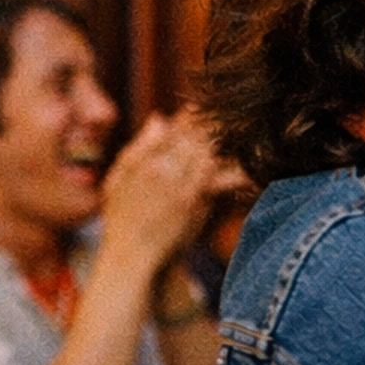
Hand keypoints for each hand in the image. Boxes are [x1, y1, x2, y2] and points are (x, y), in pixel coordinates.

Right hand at [101, 109, 234, 277]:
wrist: (130, 255)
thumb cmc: (120, 220)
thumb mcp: (117, 180)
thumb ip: (139, 147)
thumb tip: (159, 118)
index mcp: (141, 160)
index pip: (172, 129)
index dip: (191, 116)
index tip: (204, 109)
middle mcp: (159, 167)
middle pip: (192, 137)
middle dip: (212, 125)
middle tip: (234, 117)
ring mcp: (176, 183)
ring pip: (205, 152)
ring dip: (224, 142)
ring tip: (244, 133)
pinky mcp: (191, 201)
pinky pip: (215, 176)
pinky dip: (230, 169)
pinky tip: (246, 165)